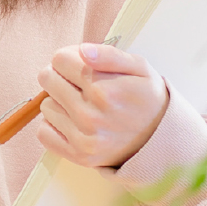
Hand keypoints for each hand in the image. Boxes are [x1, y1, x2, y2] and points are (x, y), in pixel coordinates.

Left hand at [36, 43, 169, 168]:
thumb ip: (110, 55)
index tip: (80, 64)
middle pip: (47, 79)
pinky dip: (55, 126)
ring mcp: (83, 138)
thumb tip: (82, 50)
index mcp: (104, 89)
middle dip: (60, 76)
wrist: (162, 141)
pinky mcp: (78, 156)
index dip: (68, 57)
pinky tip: (74, 123)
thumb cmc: (148, 99)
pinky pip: (44, 132)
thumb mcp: (140, 68)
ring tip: (83, 105)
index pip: (59, 60)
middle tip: (78, 84)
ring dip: (60, 102)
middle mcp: (91, 115)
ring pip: (46, 105)